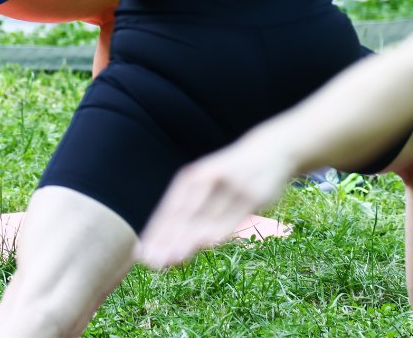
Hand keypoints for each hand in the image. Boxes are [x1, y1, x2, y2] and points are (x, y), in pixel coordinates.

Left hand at [135, 146, 292, 270]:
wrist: (272, 149)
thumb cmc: (230, 175)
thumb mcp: (207, 184)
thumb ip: (189, 208)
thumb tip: (167, 241)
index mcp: (191, 178)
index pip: (170, 210)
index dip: (156, 232)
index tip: (141, 255)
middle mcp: (208, 179)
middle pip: (184, 214)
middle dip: (167, 240)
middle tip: (152, 262)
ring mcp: (231, 185)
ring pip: (207, 217)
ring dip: (188, 239)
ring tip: (172, 258)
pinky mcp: (253, 194)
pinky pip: (234, 216)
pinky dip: (219, 230)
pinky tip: (207, 243)